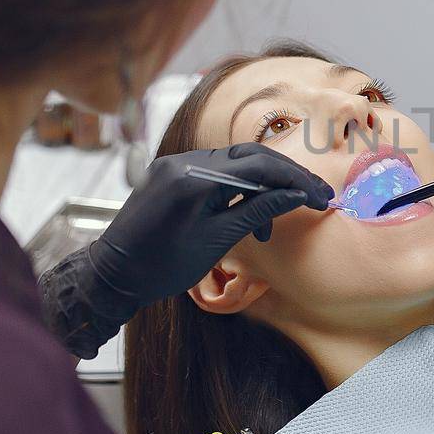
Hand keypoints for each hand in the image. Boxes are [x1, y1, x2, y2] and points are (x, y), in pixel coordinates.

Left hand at [87, 143, 334, 304]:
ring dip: (261, 186)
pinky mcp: (170, 173)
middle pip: (249, 157)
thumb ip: (258, 210)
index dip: (296, 180)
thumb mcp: (218, 240)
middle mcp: (184, 161)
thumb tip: (297, 196)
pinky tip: (245, 214)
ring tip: (269, 227)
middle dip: (285, 177)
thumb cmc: (162, 265)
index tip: (321, 197)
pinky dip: (237, 189)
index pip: (260, 166)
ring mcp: (175, 164)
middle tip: (314, 198)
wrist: (112, 275)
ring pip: (234, 164)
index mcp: (195, 177)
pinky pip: (214, 172)